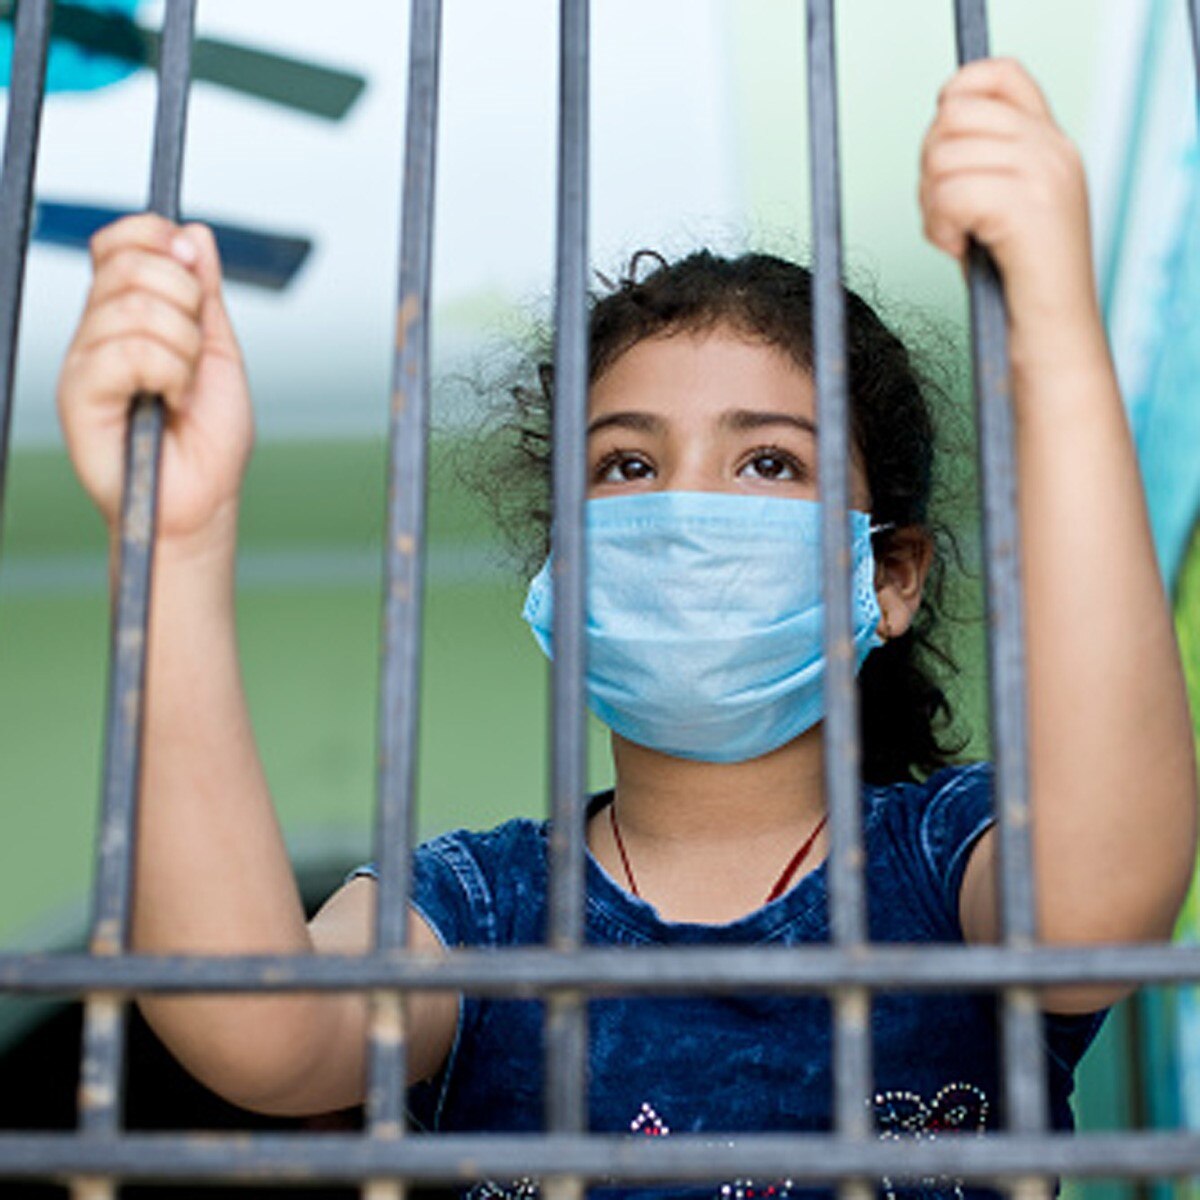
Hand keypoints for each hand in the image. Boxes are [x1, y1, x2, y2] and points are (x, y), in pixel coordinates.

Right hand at [57, 215, 253, 547]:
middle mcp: (98, 331)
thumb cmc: (209, 439)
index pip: (121, 241)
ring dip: (184, 350)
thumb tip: (194, 234)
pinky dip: (170, 374)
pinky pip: (129, 351)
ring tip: (184, 388)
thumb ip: (204, 295)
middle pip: (131, 265)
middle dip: (187, 303)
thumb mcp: (219, 353)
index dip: (157, 239)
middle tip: (195, 354)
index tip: (193, 269)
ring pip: (137, 307)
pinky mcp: (78, 393)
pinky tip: (170, 401)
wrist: (202, 500)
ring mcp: (84, 360)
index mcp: (127, 315)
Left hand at [919, 58, 1100, 349]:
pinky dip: (938, 226)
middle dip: (929, 168)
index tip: (943, 158)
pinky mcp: (1029, 207)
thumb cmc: (1013, 288)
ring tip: (955, 237)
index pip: (996, 75)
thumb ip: (980, 165)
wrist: (1052, 342)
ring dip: (931, 203)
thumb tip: (935, 135)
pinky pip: (950, 192)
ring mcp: (1045, 174)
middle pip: (953, 116)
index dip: (952, 103)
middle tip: (945, 215)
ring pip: (943, 155)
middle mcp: (1054, 149)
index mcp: (1050, 143)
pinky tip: (958, 249)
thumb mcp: (1000, 212)